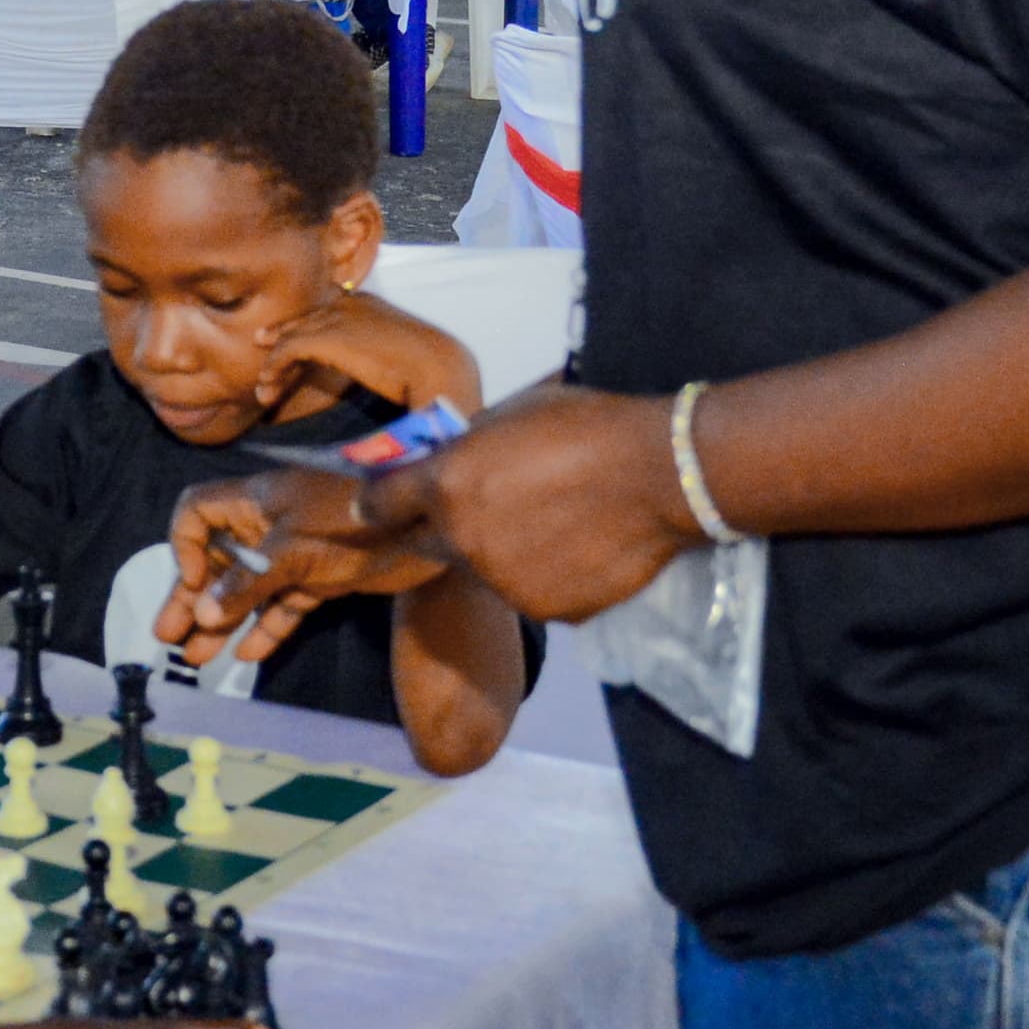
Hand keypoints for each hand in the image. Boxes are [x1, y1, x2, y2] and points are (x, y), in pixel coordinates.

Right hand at [161, 469, 450, 664]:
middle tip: (167, 636)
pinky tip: (248, 654)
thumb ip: (247, 583)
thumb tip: (203, 614)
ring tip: (196, 657)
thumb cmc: (351, 519)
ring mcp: (296, 553)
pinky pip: (283, 604)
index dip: (185, 546)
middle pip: (218, 559)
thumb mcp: (291, 549)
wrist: (424, 523)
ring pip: (249, 588)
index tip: (191, 583)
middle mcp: (270, 524)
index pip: (199, 511)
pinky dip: (266, 626)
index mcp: (255, 500)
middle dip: (191, 597)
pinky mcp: (322, 577)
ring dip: (223, 620)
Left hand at [179, 384, 695, 641]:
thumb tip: (444, 455)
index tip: (367, 508)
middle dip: (445, 529)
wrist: (661, 473)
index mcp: (446, 482)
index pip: (378, 503)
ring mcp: (502, 580)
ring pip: (485, 571)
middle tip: (489, 509)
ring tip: (555, 522)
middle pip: (430, 543)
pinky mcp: (544, 611)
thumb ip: (467, 447)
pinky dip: (546, 578)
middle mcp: (461, 537)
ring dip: (502, 554)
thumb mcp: (514, 416)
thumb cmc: (588, 426)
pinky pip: (532, 596)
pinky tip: (580, 548)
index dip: (372, 505)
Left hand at [248, 290, 477, 419]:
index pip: (326, 309)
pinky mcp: (324, 338)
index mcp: (367, 302)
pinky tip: (269, 388)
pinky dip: (274, 369)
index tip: (288, 336)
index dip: (305, 325)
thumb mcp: (400, 349)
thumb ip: (379, 351)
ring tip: (265, 389)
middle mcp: (347, 303)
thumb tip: (375, 368)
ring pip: (290, 336)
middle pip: (304, 319)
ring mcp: (334, 318)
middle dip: (282, 333)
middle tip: (262, 343)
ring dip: (274, 365)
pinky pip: (286, 351)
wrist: (438, 367)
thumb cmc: (430, 367)